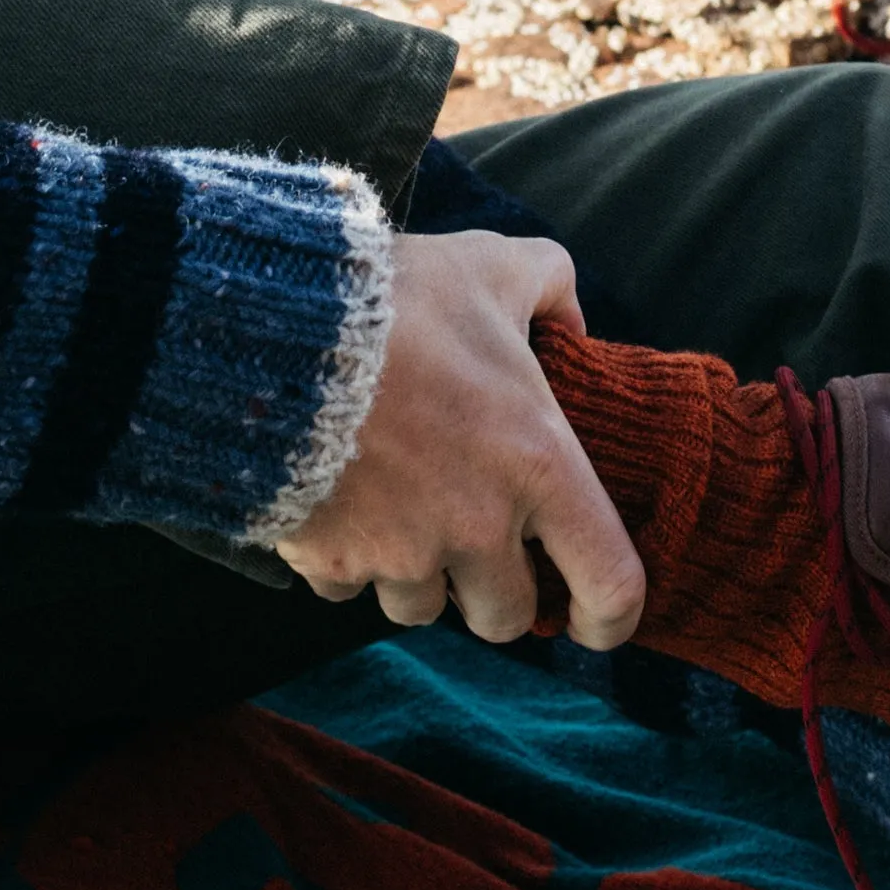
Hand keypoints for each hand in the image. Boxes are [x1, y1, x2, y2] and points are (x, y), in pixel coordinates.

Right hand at [276, 230, 645, 649]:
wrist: (277, 333)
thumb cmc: (400, 302)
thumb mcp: (494, 265)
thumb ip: (552, 285)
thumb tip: (571, 324)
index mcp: (538, 465)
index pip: (608, 582)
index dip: (612, 618)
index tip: (597, 624)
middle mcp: (478, 527)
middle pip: (508, 618)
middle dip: (497, 594)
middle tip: (479, 547)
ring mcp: (401, 553)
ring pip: (422, 608)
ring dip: (419, 575)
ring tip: (400, 511)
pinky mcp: (333, 562)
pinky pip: (349, 589)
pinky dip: (349, 559)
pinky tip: (342, 501)